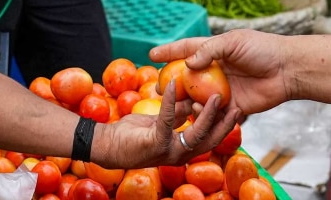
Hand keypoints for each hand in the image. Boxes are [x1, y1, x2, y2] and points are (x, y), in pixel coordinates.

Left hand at [92, 80, 239, 168]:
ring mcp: (168, 151)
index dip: (223, 126)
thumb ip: (177, 114)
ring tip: (216, 96)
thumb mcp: (160, 121)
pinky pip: (167, 119)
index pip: (209, 139)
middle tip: (238, 106)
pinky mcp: (155, 144)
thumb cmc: (133, 134)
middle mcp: (179, 154)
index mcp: (182, 149)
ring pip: (196, 133)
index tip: (234, 110)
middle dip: (225, 124)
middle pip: (210, 140)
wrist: (108, 145)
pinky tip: (172, 84)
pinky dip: (170, 100)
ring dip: (207, 114)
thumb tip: (191, 101)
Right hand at [150, 29, 290, 114]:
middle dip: (172, 83)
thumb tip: (187, 64)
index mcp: (213, 53)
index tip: (152, 54)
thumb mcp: (233, 42)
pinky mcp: (229, 105)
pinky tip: (201, 110)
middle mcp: (214, 72)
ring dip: (186, 101)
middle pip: (186, 78)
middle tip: (160, 89)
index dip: (168, 52)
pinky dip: (204, 112)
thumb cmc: (261, 50)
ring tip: (180, 103)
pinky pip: (211, 111)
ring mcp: (220, 89)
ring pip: (196, 97)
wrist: (286, 71)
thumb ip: (208, 50)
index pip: (186, 50)